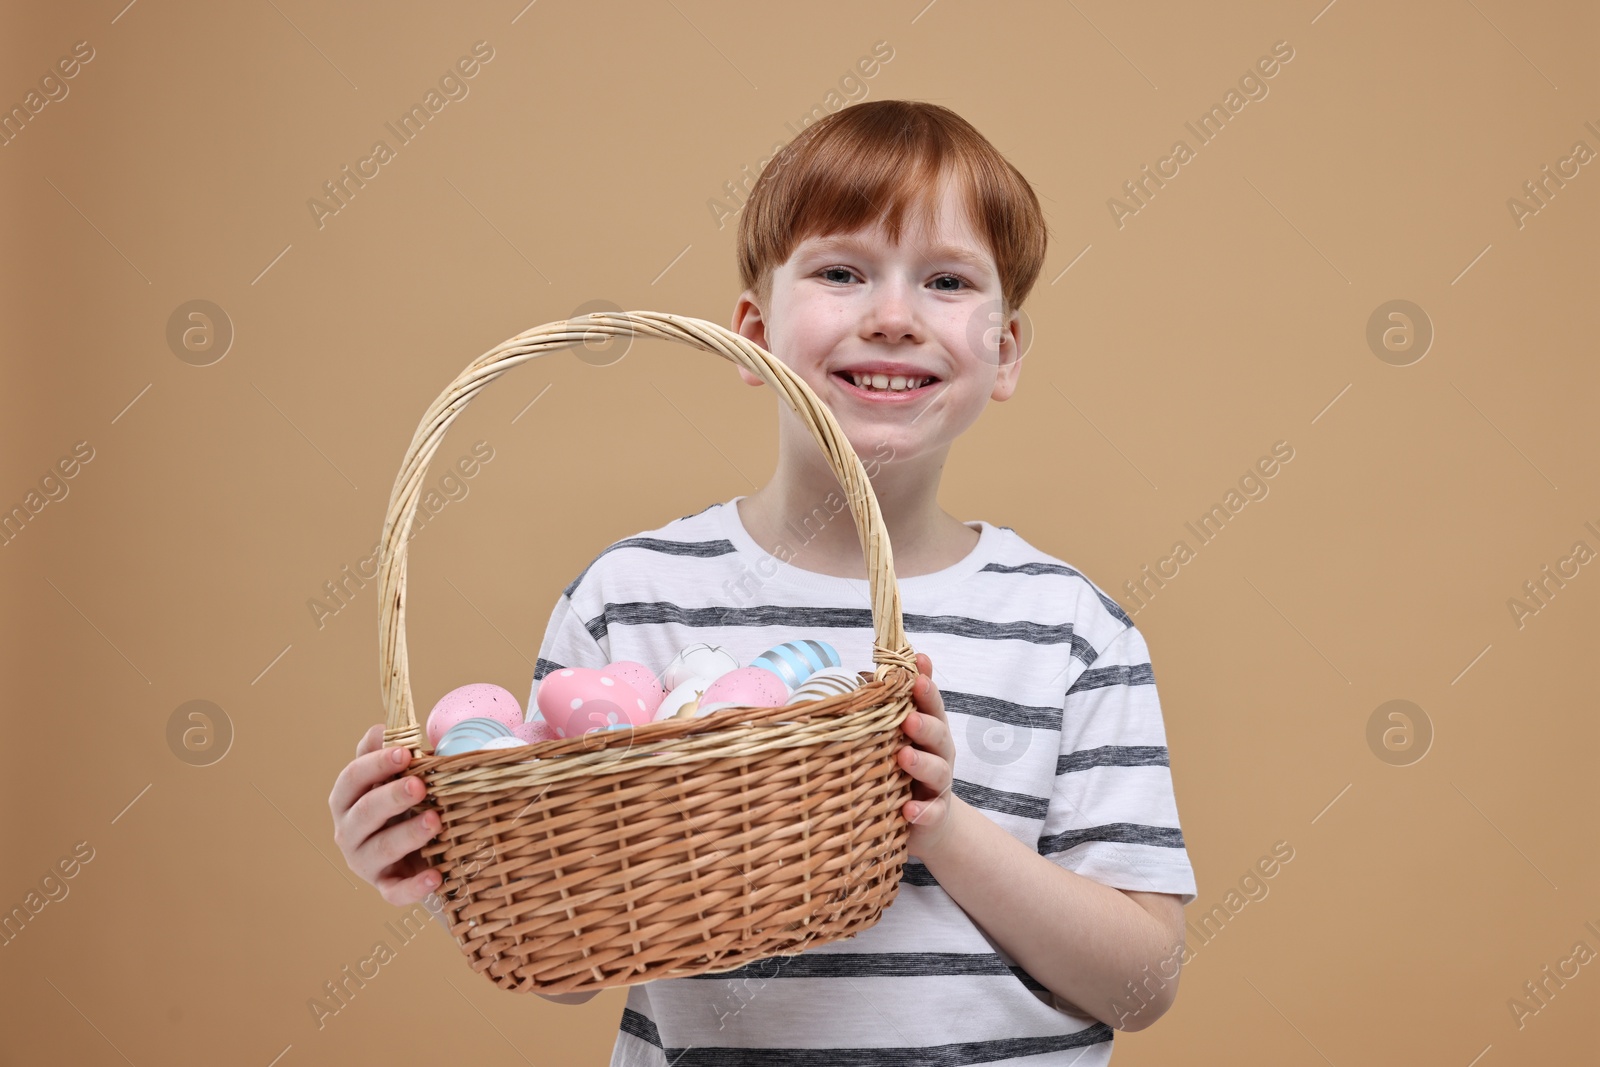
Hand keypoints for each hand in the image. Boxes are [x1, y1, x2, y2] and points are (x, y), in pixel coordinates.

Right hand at [329, 723, 442, 904]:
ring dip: (407, 834)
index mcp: (349, 799)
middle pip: (363, 813)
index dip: (376, 764)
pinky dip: (414, 886)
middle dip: (391, 797)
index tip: (405, 753)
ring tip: (435, 821)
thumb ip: (390, 753)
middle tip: (420, 786)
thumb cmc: (407, 803)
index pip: (352, 778)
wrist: (421, 849)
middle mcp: (350, 831)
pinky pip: (395, 891)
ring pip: (380, 849)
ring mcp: (365, 862)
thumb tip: (383, 729)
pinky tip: (435, 876)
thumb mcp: (398, 776)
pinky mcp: (386, 887)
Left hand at [897, 652, 958, 859]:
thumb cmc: (905, 767)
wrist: (928, 820)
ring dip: (921, 763)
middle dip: (924, 723)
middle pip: (938, 733)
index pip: (930, 703)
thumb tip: (865, 675)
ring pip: (937, 771)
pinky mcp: (934, 814)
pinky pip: (932, 813)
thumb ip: (888, 708)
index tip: (918, 668)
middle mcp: (938, 753)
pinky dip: (923, 811)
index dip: (926, 686)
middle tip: (908, 718)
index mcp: (928, 729)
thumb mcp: (899, 736)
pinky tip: (910, 809)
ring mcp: (938, 784)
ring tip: (904, 758)